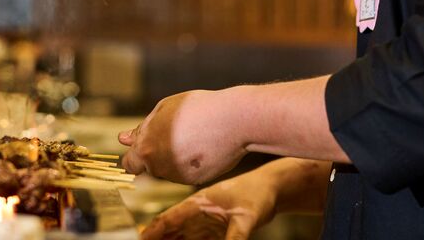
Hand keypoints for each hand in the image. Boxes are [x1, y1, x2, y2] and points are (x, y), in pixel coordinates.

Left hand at [119, 90, 246, 184]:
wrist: (232, 120)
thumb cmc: (197, 108)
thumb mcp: (164, 110)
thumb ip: (142, 129)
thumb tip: (122, 139)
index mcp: (146, 148)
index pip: (129, 163)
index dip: (135, 154)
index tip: (146, 146)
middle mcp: (159, 167)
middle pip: (150, 167)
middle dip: (157, 155)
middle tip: (177, 135)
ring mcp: (177, 176)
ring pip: (169, 170)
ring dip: (176, 158)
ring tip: (195, 135)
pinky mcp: (195, 181)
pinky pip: (188, 173)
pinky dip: (192, 163)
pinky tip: (205, 146)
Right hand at [140, 171, 278, 239]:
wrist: (273, 188)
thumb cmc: (258, 195)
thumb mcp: (246, 219)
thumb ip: (234, 239)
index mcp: (197, 204)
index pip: (166, 221)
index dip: (150, 233)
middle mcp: (197, 214)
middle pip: (169, 232)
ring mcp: (204, 222)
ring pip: (180, 238)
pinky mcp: (215, 230)